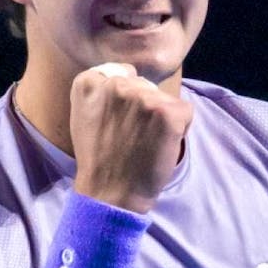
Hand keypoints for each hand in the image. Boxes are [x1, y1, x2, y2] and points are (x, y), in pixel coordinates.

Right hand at [69, 63, 192, 213]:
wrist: (110, 194)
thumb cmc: (99, 158)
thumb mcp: (83, 115)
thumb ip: (100, 91)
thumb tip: (127, 74)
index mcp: (91, 83)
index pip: (122, 73)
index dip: (125, 98)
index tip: (118, 121)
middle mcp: (116, 84)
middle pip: (144, 85)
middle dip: (143, 105)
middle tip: (132, 134)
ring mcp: (143, 97)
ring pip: (163, 98)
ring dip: (161, 116)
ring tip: (145, 141)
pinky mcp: (168, 112)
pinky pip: (184, 110)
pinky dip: (180, 128)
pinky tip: (161, 144)